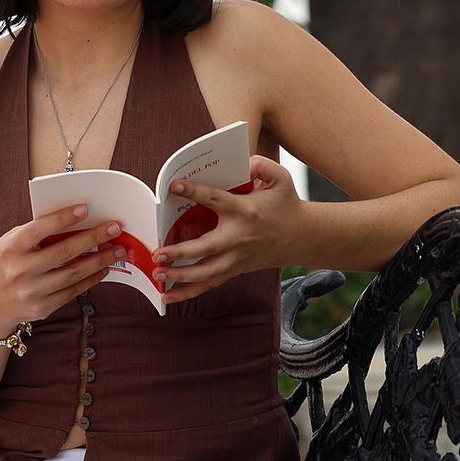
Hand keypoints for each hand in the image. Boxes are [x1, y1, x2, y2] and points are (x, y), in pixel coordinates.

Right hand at [0, 205, 122, 336]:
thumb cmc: (8, 263)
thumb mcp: (12, 243)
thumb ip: (37, 232)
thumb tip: (77, 219)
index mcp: (11, 248)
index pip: (39, 230)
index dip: (62, 219)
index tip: (85, 209)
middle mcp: (19, 270)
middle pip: (63, 252)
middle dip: (93, 239)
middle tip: (115, 228)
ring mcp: (31, 291)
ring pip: (73, 273)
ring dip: (100, 260)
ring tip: (117, 249)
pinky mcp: (42, 307)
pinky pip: (73, 291)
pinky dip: (92, 279)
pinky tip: (104, 268)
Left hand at [151, 155, 304, 304]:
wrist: (302, 236)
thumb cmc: (286, 205)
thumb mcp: (281, 178)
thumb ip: (263, 165)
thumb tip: (244, 163)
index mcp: (245, 211)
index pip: (216, 200)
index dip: (194, 191)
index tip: (174, 186)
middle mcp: (238, 237)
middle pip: (206, 248)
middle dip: (180, 253)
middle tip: (158, 253)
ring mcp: (236, 258)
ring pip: (205, 273)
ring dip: (179, 276)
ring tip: (157, 273)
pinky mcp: (234, 270)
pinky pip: (209, 284)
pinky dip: (188, 293)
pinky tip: (167, 296)